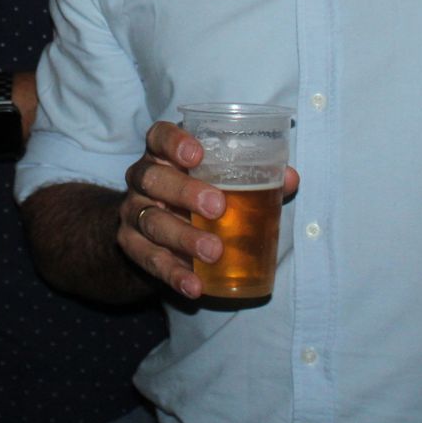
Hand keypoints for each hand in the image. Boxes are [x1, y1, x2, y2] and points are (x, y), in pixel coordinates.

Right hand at [118, 120, 299, 298]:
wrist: (149, 230)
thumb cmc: (193, 194)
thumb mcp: (215, 180)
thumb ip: (251, 177)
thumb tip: (289, 178)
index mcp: (162, 155)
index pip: (158, 137)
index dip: (173, 142)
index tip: (197, 154)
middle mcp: (142, 179)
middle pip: (153, 179)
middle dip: (184, 192)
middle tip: (217, 206)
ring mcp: (133, 213)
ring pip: (152, 222)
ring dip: (183, 237)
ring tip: (214, 251)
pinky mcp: (131, 246)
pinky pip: (150, 260)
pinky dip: (173, 274)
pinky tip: (195, 285)